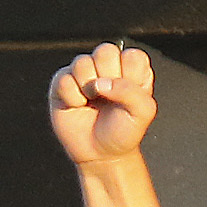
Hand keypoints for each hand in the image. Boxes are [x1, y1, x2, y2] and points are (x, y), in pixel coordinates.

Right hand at [48, 41, 156, 167]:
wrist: (100, 154)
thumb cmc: (123, 133)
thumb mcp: (142, 114)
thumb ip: (131, 92)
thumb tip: (102, 82)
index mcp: (132, 71)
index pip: (132, 55)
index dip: (130, 75)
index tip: (129, 95)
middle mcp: (108, 68)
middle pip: (105, 51)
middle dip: (109, 78)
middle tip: (109, 98)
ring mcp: (84, 73)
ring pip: (82, 62)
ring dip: (89, 88)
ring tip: (93, 102)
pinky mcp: (63, 82)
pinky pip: (64, 79)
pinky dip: (73, 97)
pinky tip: (79, 106)